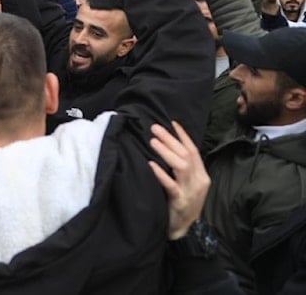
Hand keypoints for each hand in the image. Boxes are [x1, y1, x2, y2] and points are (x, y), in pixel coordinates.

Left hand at [148, 122, 210, 240]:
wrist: (184, 230)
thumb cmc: (182, 204)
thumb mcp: (187, 184)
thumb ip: (182, 167)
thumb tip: (167, 145)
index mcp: (201, 175)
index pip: (193, 150)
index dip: (183, 135)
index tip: (171, 122)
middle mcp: (199, 181)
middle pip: (185, 155)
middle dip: (170, 139)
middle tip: (155, 128)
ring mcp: (190, 192)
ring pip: (181, 166)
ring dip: (166, 152)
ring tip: (152, 141)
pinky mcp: (180, 202)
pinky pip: (171, 185)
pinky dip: (161, 173)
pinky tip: (151, 164)